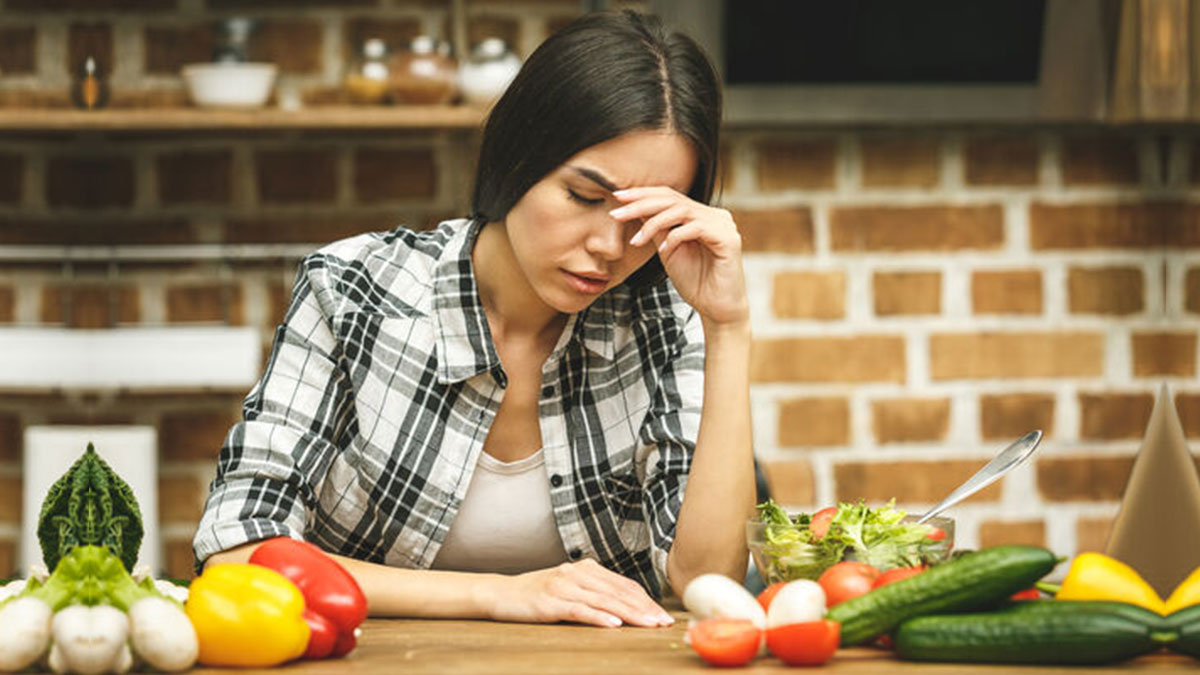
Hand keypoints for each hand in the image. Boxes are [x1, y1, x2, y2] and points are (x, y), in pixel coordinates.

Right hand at [482, 559, 674, 627]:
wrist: (501, 593)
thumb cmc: (537, 594)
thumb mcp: (569, 587)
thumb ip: (595, 592)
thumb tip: (626, 607)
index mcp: (586, 568)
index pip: (624, 585)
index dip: (646, 600)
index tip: (662, 614)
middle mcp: (577, 573)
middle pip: (618, 592)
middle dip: (644, 608)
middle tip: (663, 622)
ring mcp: (564, 586)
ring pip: (604, 601)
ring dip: (630, 614)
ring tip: (648, 625)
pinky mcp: (551, 602)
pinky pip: (580, 610)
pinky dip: (599, 617)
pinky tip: (614, 625)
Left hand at [612, 187, 748, 325]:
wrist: (716, 310)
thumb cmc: (695, 282)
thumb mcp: (668, 250)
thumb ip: (657, 229)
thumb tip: (635, 208)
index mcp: (701, 215)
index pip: (669, 196)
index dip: (643, 194)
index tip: (617, 197)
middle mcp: (714, 215)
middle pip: (673, 199)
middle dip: (641, 204)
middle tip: (616, 214)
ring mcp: (723, 224)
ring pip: (681, 210)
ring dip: (653, 223)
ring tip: (637, 240)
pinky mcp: (728, 238)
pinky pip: (695, 228)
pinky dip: (675, 237)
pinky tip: (664, 251)